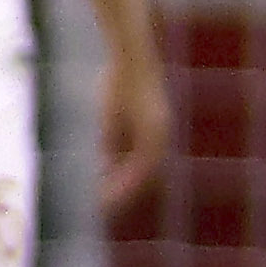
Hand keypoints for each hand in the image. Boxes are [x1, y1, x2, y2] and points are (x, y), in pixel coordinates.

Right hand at [93, 24, 170, 218]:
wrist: (130, 59)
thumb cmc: (118, 81)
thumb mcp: (112, 118)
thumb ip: (113, 142)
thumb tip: (107, 165)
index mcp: (153, 129)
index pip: (141, 163)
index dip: (125, 180)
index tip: (108, 193)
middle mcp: (160, 133)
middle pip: (144, 171)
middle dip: (125, 190)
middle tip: (106, 207)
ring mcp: (159, 131)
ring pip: (144, 171)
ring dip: (125, 190)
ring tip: (105, 205)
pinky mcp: (153, 129)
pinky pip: (140, 162)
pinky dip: (125, 178)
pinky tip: (110, 188)